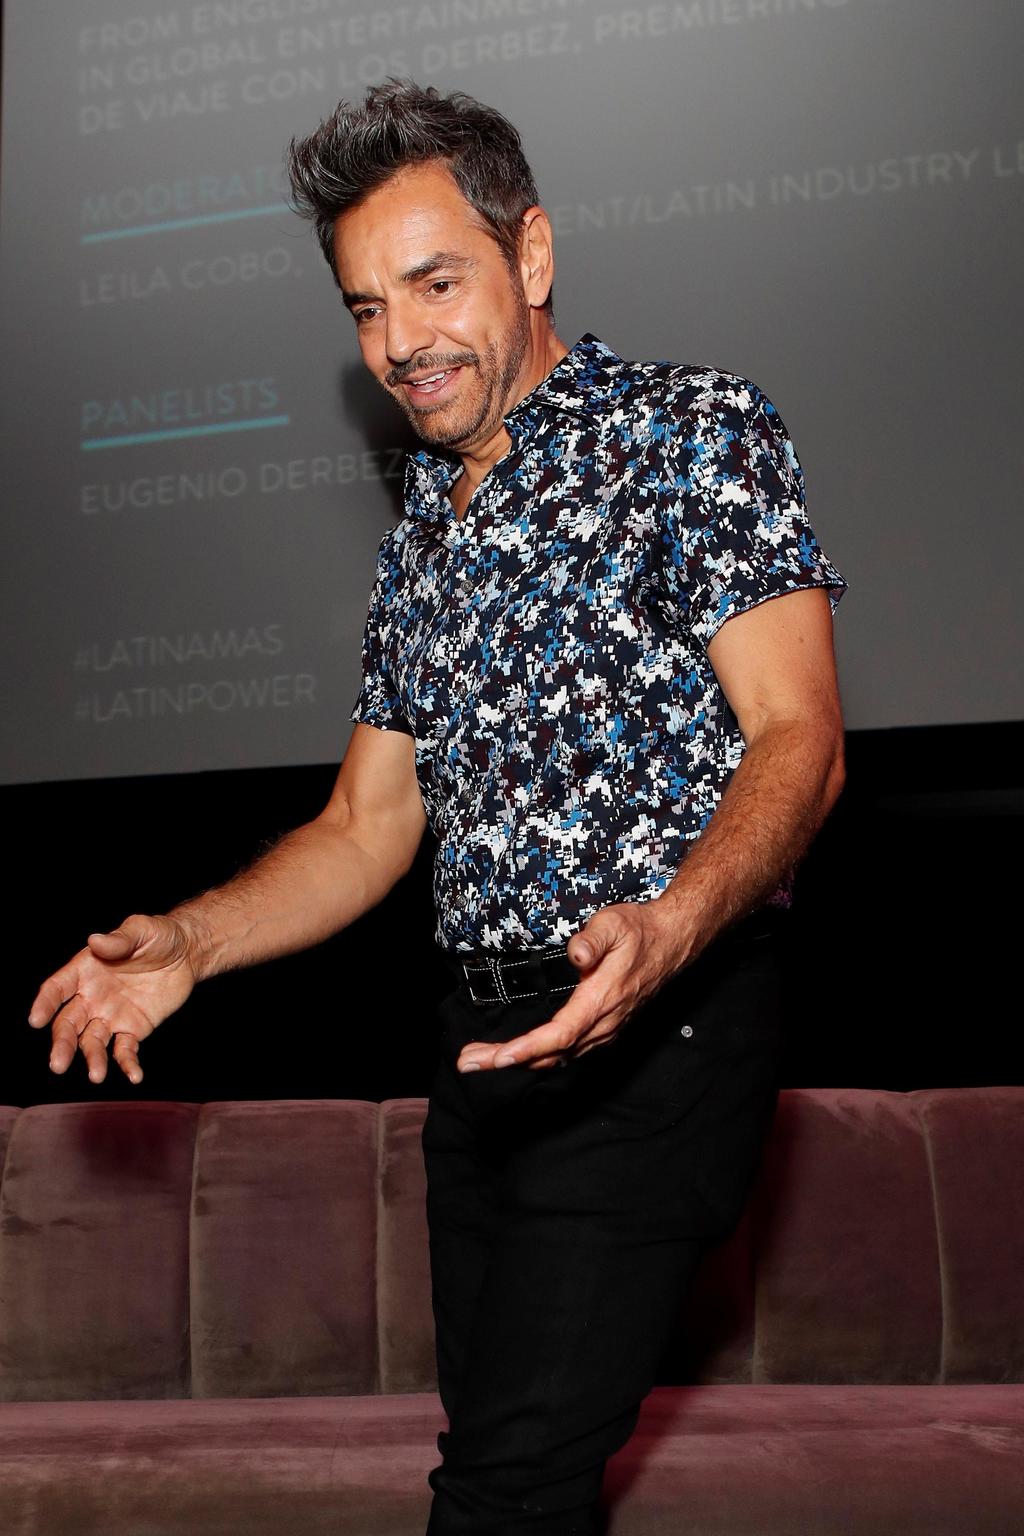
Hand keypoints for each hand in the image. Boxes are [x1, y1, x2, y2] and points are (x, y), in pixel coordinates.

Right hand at [27, 914, 199, 1085]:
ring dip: (92, 1058)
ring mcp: (110, 1016)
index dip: (45, 1003)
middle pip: (69, 1024)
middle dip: (62, 1043)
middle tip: (57, 1064)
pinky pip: (125, 1050)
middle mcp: (91, 997)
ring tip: (96, 1075)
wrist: (187, 953)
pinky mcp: (133, 1029)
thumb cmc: (158, 936)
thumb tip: (95, 940)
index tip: (36, 1020)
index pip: (57, 989)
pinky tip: (135, 1075)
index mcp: (84, 971)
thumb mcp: (141, 929)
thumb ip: (120, 939)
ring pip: (93, 1041)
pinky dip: (127, 1064)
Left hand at [455, 898, 694, 1073]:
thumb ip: (593, 939)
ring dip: (518, 1061)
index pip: (558, 1035)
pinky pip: (567, 1053)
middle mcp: (602, 1024)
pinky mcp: (603, 1030)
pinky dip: (538, 1057)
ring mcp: (603, 1030)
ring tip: (479, 1059)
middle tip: (467, 1062)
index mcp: (600, 1001)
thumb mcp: (614, 923)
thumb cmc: (639, 931)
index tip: (498, 1059)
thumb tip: (576, 955)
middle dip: (505, 1060)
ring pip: (557, 1058)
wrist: (671, 942)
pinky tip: (517, 1055)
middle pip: (549, 1054)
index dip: (527, 1049)